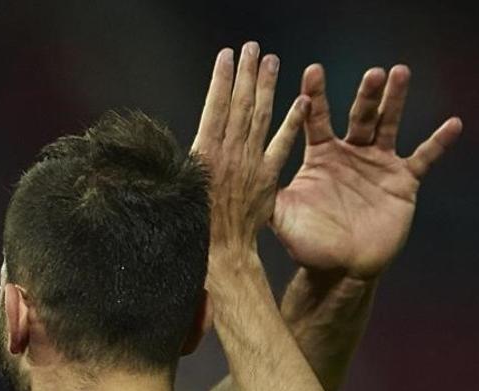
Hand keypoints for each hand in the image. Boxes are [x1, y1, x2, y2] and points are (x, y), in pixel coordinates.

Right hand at [192, 42, 309, 258]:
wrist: (219, 254)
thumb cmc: (191, 227)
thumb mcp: (177, 190)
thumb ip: (185, 162)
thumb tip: (186, 139)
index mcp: (203, 154)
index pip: (214, 107)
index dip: (221, 80)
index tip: (226, 56)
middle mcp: (229, 153)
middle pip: (239, 105)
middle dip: (245, 74)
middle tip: (251, 48)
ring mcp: (250, 164)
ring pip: (260, 117)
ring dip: (267, 87)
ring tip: (271, 61)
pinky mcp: (268, 178)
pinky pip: (282, 145)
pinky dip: (292, 123)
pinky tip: (301, 102)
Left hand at [272, 65, 461, 278]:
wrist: (342, 269)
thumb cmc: (308, 243)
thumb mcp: (282, 217)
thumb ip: (266, 193)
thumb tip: (237, 175)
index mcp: (321, 157)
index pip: (316, 119)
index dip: (314, 96)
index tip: (311, 71)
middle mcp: (350, 154)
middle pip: (359, 115)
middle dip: (365, 94)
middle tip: (373, 73)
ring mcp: (378, 165)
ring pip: (388, 125)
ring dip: (395, 101)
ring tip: (400, 74)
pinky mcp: (402, 181)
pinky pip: (423, 158)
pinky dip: (438, 143)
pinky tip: (453, 124)